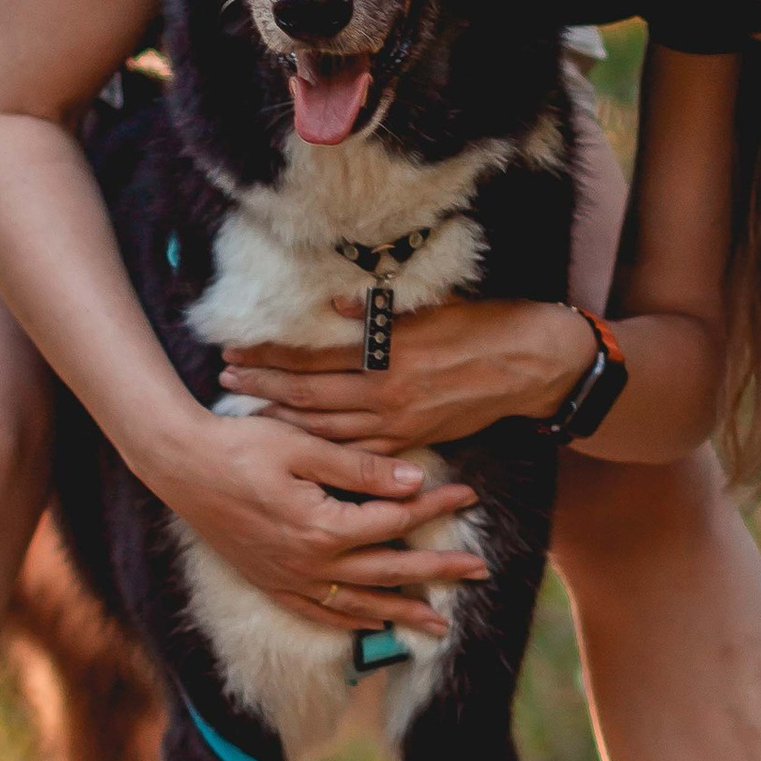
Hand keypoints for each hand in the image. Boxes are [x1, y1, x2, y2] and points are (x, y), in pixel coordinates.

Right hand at [152, 408, 486, 637]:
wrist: (181, 466)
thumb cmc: (240, 447)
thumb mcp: (303, 446)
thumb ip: (360, 470)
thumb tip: (413, 483)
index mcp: (323, 528)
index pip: (396, 521)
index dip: (435, 508)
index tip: (468, 495)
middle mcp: (310, 564)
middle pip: (389, 572)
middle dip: (438, 572)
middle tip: (479, 571)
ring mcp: (289, 580)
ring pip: (358, 605)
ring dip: (402, 613)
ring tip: (440, 625)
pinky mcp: (270, 582)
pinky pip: (319, 613)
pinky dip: (351, 623)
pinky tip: (372, 625)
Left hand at [222, 297, 595, 452]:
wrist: (533, 365)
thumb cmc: (486, 325)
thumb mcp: (432, 307)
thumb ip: (378, 311)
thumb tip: (332, 304)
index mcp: (387, 354)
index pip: (311, 359)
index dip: (269, 358)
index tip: (235, 352)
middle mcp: (387, 394)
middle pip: (308, 399)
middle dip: (262, 391)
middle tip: (227, 384)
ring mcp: (399, 425)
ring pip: (326, 432)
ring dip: (284, 423)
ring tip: (249, 415)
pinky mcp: (413, 442)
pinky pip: (358, 456)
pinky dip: (324, 452)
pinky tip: (299, 449)